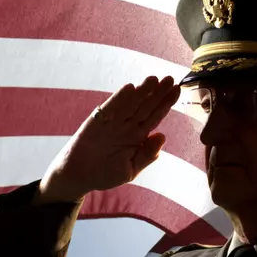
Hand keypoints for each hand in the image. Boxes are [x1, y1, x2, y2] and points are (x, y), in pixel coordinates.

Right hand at [35, 75, 180, 203]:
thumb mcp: (130, 170)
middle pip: (145, 106)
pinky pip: (110, 108)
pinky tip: (130, 88)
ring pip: (130, 104)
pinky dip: (119, 98)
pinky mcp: (97, 121)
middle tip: (170, 79)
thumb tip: (162, 136)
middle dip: (157, 93)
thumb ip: (146, 155)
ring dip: (141, 92)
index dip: (166, 104)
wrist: (78, 176)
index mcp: (137, 137)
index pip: (155, 116)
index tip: (177, 91)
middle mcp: (127, 126)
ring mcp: (112, 122)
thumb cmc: (105, 174)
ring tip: (153, 80)